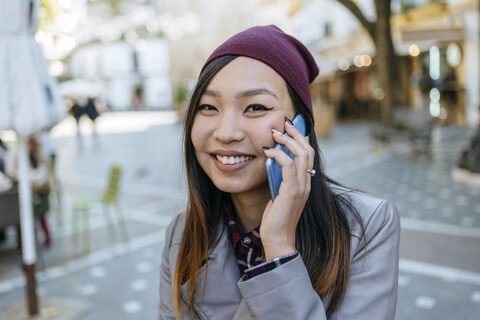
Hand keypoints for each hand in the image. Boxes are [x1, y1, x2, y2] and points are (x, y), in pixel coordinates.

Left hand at [261, 119, 314, 260]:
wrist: (278, 238)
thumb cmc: (276, 218)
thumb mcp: (278, 193)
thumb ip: (279, 178)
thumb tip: (272, 161)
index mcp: (305, 182)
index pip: (308, 154)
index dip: (300, 138)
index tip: (289, 127)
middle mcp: (307, 183)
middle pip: (308, 149)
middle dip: (296, 133)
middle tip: (283, 123)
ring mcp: (302, 187)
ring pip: (301, 154)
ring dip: (287, 140)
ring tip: (275, 133)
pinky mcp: (292, 191)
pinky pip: (289, 166)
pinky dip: (279, 155)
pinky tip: (268, 151)